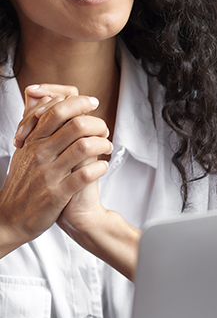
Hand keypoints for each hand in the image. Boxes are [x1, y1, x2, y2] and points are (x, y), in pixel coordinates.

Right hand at [0, 93, 111, 249]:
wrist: (9, 217)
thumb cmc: (23, 182)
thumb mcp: (25, 151)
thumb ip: (37, 128)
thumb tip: (49, 101)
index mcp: (33, 141)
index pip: (57, 110)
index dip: (79, 103)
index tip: (93, 103)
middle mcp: (40, 154)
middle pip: (75, 125)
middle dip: (98, 123)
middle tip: (104, 129)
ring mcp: (48, 174)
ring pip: (83, 147)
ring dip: (102, 144)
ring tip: (106, 147)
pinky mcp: (57, 194)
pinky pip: (84, 175)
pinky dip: (99, 168)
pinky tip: (103, 166)